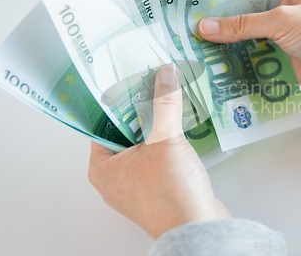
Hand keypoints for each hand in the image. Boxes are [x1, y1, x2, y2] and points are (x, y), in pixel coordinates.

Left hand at [88, 66, 229, 238]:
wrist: (197, 228)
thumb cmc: (170, 190)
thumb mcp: (165, 139)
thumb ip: (164, 103)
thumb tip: (165, 73)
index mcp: (102, 168)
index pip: (102, 125)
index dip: (117, 102)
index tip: (131, 81)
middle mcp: (115, 179)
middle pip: (125, 134)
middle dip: (141, 112)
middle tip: (153, 86)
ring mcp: (136, 187)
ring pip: (144, 147)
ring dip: (157, 127)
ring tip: (168, 102)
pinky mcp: (158, 190)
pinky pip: (158, 159)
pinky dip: (167, 144)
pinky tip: (180, 129)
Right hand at [198, 0, 300, 111]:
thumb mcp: (283, 21)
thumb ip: (243, 25)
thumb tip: (206, 27)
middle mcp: (278, 5)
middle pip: (241, 9)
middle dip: (218, 18)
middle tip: (188, 23)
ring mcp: (276, 31)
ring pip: (242, 33)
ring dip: (223, 40)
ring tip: (193, 42)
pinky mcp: (275, 54)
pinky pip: (249, 53)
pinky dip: (234, 57)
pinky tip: (213, 60)